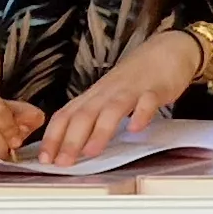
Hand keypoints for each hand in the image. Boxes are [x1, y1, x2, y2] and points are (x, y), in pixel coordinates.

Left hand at [33, 31, 197, 164]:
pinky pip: (147, 102)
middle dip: (70, 140)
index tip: (45, 159)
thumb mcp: (108, 96)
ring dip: (99, 131)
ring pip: (111, 110)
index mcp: (93, 96)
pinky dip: (141, 115)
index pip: (65, 115)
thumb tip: (73, 144)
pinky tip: (136, 129)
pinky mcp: (156, 89)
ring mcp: (131, 90)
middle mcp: (107, 93)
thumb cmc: (136, 78)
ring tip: (91, 152)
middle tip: (62, 163)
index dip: (53, 137)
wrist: (167, 50)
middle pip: (84, 114)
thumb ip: (93, 117)